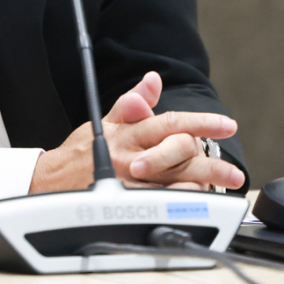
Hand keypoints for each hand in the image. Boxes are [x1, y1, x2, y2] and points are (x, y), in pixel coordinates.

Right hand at [29, 71, 243, 193]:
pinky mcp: (125, 203)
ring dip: (201, 184)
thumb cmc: (81, 152)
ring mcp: (128, 181)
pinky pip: (158, 203)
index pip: (171, 122)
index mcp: (129, 132)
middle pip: (178, 153)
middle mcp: (131, 155)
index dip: (201, 122)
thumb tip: (153, 80)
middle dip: (210, 162)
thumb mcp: (105, 120)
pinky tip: (195, 201)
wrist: (51, 182)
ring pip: (172, 180)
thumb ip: (133, 101)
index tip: (227, 125)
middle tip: (233, 173)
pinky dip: (179, 201)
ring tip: (222, 188)